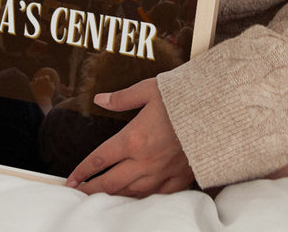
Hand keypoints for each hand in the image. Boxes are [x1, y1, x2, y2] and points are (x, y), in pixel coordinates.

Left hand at [65, 78, 193, 196]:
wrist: (216, 112)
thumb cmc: (183, 99)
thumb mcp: (149, 90)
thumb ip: (122, 98)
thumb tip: (101, 99)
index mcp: (132, 139)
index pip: (100, 159)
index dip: (83, 171)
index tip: (71, 178)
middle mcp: (144, 161)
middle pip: (111, 182)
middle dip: (92, 189)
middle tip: (79, 193)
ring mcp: (162, 172)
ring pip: (132, 192)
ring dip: (114, 196)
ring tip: (102, 197)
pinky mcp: (180, 178)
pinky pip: (157, 195)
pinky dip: (143, 198)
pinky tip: (137, 197)